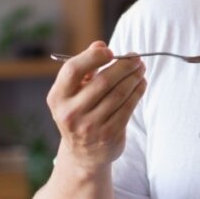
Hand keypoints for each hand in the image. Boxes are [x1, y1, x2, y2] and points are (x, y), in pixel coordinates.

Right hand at [46, 41, 145, 173]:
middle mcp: (70, 113)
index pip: (73, 70)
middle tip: (136, 57)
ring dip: (134, 77)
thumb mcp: (74, 91)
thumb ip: (85, 67)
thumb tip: (100, 44)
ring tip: (141, 68)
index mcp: (58, 97)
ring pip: (119, 94)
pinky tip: (141, 84)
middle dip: (124, 66)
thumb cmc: (80, 111)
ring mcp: (89, 126)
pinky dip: (137, 92)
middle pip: (103, 81)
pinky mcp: (108, 135)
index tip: (110, 50)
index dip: (93, 57)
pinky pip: (128, 108)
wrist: (83, 153)